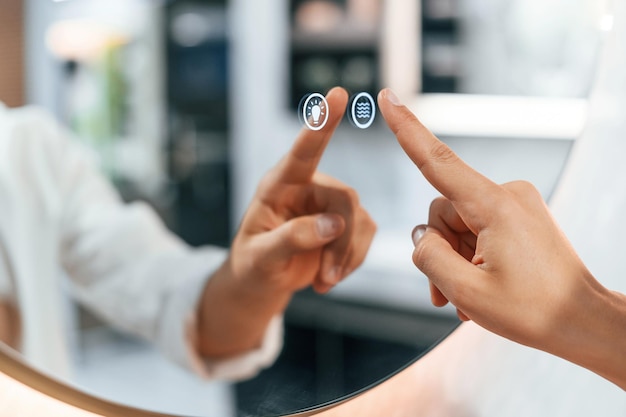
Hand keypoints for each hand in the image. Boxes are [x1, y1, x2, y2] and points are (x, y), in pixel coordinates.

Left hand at [196, 87, 375, 358]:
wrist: (263, 279)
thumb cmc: (252, 263)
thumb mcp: (260, 256)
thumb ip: (291, 238)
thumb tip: (333, 224)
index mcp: (279, 185)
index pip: (303, 151)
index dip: (321, 124)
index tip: (337, 94)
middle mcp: (308, 187)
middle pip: (345, 199)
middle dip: (341, 243)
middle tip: (328, 277)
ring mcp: (329, 204)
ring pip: (359, 220)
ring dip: (347, 257)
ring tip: (323, 282)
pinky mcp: (346, 223)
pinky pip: (366, 235)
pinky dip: (353, 261)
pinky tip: (330, 277)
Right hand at [377, 88, 625, 388]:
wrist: (584, 322)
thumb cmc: (533, 311)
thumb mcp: (466, 292)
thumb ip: (428, 257)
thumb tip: (421, 237)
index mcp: (495, 206)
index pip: (438, 161)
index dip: (406, 129)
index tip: (389, 99)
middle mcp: (507, 194)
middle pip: (442, 211)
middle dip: (438, 251)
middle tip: (446, 294)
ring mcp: (516, 205)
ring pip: (457, 225)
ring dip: (453, 260)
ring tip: (466, 299)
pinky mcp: (520, 217)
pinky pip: (477, 229)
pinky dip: (469, 257)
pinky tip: (478, 289)